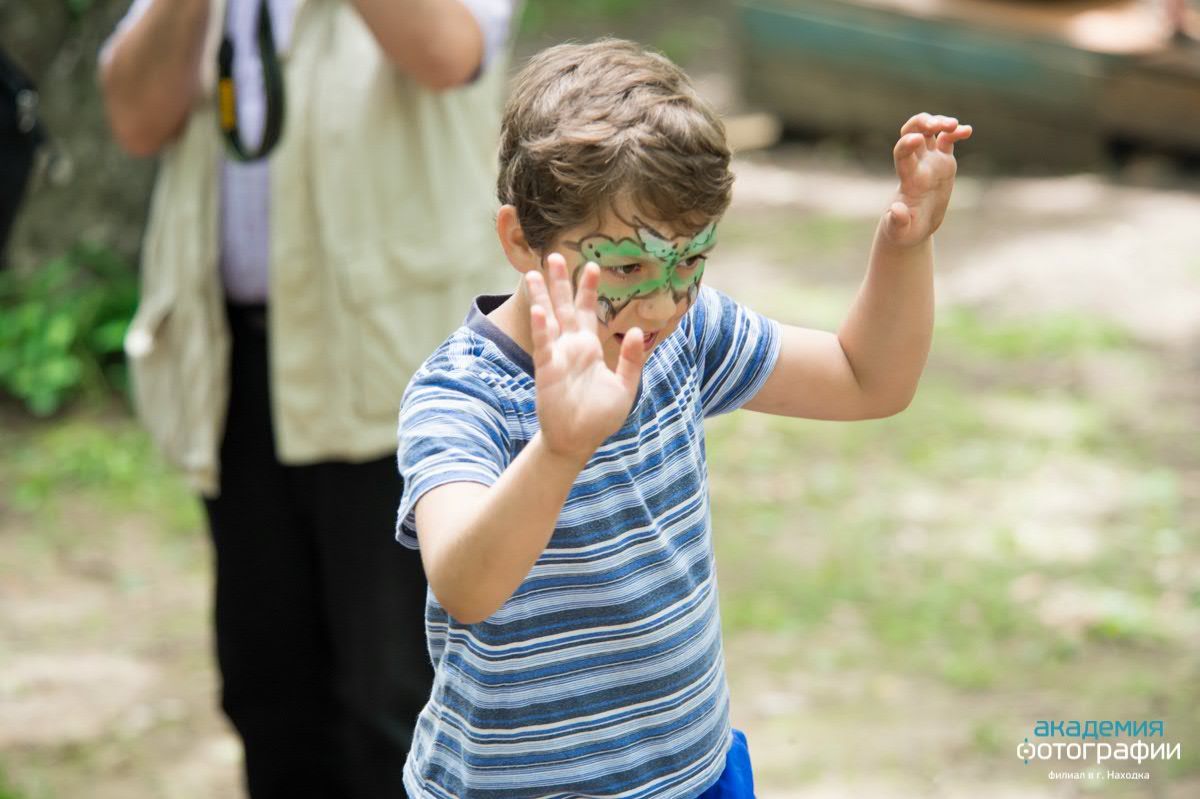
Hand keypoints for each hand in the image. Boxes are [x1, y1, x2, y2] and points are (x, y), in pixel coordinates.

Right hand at [526, 254, 647, 463]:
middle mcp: (571, 347)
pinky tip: (539, 310)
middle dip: (560, 282)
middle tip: (555, 255)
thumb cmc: (600, 416)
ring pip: (548, 319)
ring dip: (542, 297)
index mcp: (589, 348)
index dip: (588, 289)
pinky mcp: (548, 370)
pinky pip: (544, 344)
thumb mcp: (625, 387)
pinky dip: (542, 328)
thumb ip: (631, 359)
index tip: (592, 265)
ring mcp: (557, 356)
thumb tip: (634, 331)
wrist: (578, 441)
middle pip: (563, 307)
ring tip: (535, 273)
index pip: (588, 311)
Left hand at [884, 113, 972, 247]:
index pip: (902, 154)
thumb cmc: (905, 231)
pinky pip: (947, 139)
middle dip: (921, 122)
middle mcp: (916, 164)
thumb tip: (896, 210)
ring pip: (930, 131)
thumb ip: (897, 222)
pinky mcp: (942, 161)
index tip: (916, 139)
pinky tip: (967, 131)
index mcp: (907, 178)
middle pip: (912, 132)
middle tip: (936, 124)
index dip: (906, 144)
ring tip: (955, 125)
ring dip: (940, 121)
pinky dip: (956, 132)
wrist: (913, 226)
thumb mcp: (900, 231)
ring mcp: (929, 160)